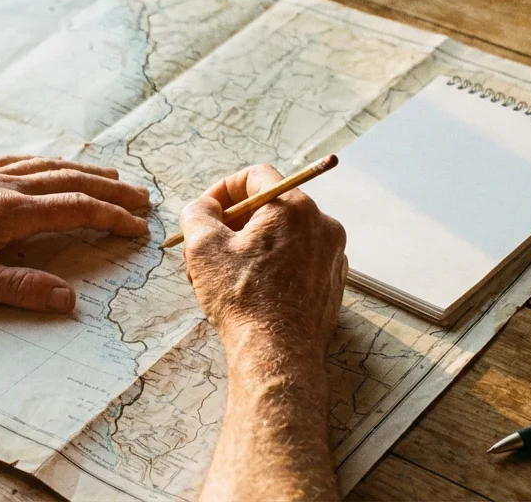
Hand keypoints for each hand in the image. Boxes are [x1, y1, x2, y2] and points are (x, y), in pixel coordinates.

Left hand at [0, 155, 149, 312]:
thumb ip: (19, 287)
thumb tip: (68, 299)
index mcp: (7, 213)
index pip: (73, 210)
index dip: (110, 217)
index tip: (137, 227)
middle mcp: (2, 186)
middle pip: (69, 181)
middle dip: (110, 190)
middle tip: (142, 199)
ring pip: (47, 166)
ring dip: (85, 171)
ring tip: (113, 176)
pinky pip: (20, 160)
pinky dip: (48, 161)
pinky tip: (53, 165)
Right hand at [179, 164, 346, 359]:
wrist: (277, 355)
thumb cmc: (241, 299)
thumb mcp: (203, 246)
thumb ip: (198, 212)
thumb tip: (205, 207)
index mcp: (294, 208)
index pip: (257, 176)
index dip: (224, 188)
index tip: (207, 211)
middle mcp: (322, 225)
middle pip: (270, 207)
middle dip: (234, 223)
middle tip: (208, 246)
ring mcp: (332, 256)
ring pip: (283, 235)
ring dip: (250, 246)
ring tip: (223, 274)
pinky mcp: (331, 282)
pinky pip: (298, 259)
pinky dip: (273, 265)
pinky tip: (250, 291)